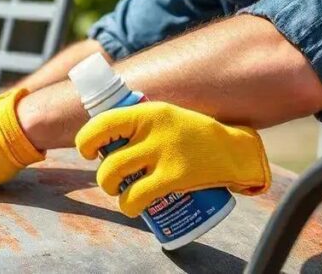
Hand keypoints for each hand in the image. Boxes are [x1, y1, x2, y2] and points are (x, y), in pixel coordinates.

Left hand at [75, 101, 270, 216]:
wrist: (235, 150)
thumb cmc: (193, 135)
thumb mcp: (165, 116)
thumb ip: (139, 123)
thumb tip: (103, 137)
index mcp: (148, 112)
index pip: (103, 123)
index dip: (85, 140)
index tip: (86, 151)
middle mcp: (153, 131)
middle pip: (108, 161)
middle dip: (103, 177)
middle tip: (112, 180)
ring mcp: (164, 154)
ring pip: (116, 179)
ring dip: (112, 192)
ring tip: (121, 194)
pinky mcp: (175, 177)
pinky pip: (137, 197)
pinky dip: (128, 207)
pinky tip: (133, 209)